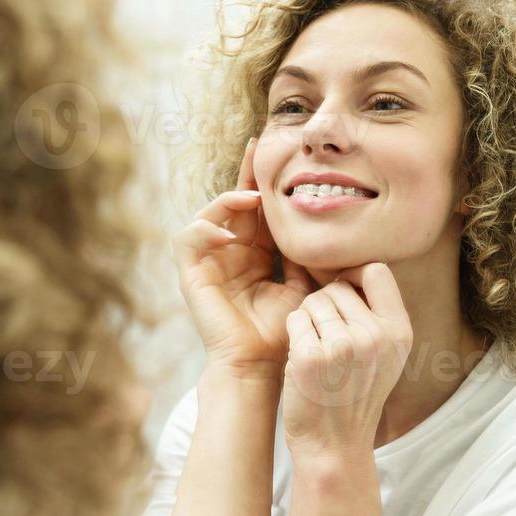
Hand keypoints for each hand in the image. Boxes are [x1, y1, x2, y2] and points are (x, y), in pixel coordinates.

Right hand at [172, 138, 313, 380]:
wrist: (260, 366)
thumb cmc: (283, 333)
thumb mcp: (304, 286)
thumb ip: (306, 256)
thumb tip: (327, 226)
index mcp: (256, 256)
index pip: (260, 212)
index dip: (266, 185)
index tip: (281, 155)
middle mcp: (230, 254)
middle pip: (234, 204)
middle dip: (246, 176)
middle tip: (260, 148)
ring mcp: (209, 263)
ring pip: (209, 214)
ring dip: (228, 200)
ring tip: (251, 199)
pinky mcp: (192, 275)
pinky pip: (188, 238)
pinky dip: (204, 227)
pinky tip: (228, 232)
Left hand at [282, 263, 413, 457]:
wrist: (334, 446)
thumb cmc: (354, 397)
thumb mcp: (386, 357)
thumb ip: (377, 316)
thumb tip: (351, 272)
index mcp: (399, 332)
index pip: (377, 271)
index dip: (354, 274)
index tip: (343, 291)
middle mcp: (375, 336)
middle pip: (338, 286)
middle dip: (325, 304)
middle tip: (326, 337)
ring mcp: (342, 346)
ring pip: (313, 301)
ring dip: (308, 320)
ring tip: (317, 351)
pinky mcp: (310, 356)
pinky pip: (295, 320)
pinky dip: (294, 335)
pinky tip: (303, 361)